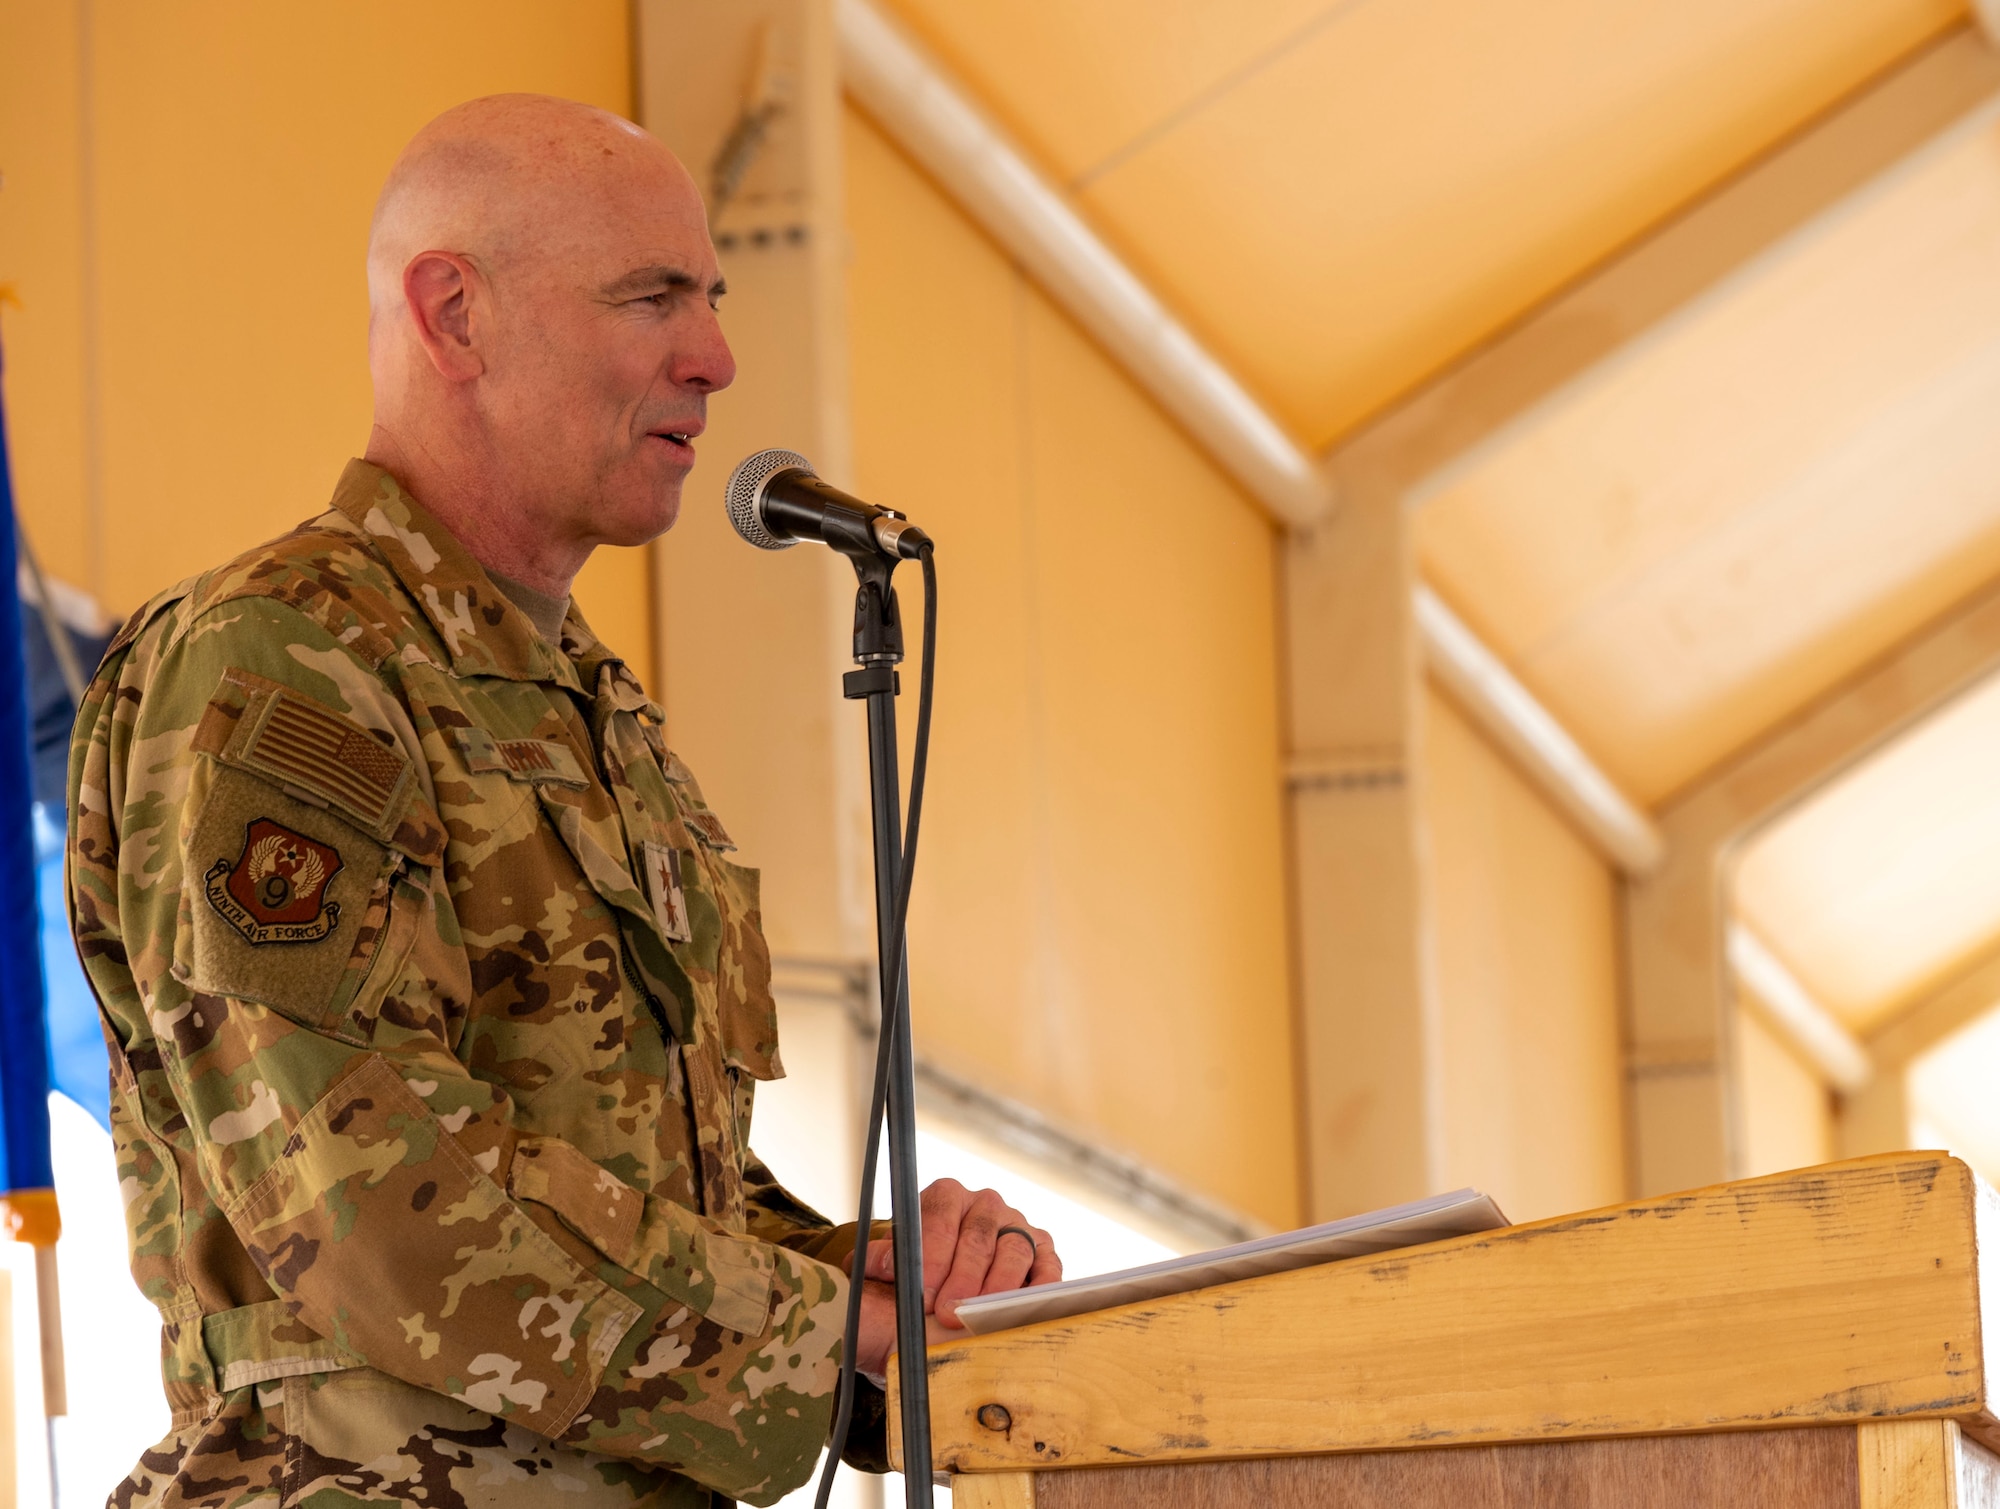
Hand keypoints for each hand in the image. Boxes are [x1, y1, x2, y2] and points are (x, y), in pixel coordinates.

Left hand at [852, 1178, 1061, 1375]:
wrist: (936, 1307)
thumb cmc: (913, 1285)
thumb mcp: (890, 1270)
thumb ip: (882, 1261)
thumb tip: (875, 1261)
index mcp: (946, 1196)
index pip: (940, 1215)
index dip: (932, 1256)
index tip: (924, 1293)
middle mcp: (985, 1204)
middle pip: (978, 1235)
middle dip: (962, 1278)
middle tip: (947, 1312)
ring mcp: (1018, 1226)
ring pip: (1013, 1250)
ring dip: (995, 1287)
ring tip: (978, 1317)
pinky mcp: (1043, 1253)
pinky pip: (1048, 1266)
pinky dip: (1041, 1286)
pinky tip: (1024, 1307)